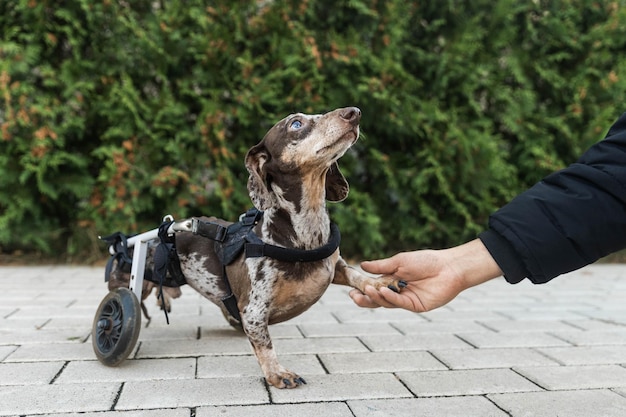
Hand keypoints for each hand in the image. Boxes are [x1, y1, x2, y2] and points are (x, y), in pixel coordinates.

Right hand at [349, 239, 501, 311]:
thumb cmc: (426, 261)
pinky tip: (383, 291)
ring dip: (375, 296)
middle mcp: (397, 292)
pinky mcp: (415, 305)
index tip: (350, 289)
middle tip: (354, 295)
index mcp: (392, 281)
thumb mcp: (400, 261)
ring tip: (367, 289)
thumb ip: (381, 266)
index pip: (373, 288)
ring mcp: (406, 300)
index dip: (362, 289)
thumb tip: (362, 265)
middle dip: (364, 298)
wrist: (449, 267)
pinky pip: (399, 303)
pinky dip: (390, 298)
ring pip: (386, 303)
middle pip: (377, 299)